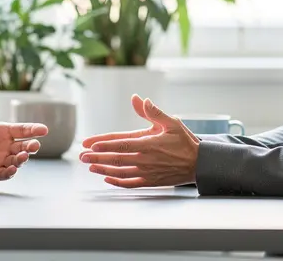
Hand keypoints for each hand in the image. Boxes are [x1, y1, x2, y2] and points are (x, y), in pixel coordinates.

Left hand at [0, 79, 48, 183]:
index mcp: (3, 131)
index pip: (22, 129)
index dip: (33, 129)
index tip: (44, 129)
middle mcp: (4, 146)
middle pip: (23, 146)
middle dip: (31, 146)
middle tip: (35, 145)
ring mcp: (0, 160)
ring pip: (16, 160)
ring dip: (22, 159)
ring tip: (22, 157)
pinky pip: (4, 174)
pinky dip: (9, 173)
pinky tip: (12, 169)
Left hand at [79, 95, 198, 187]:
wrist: (199, 164)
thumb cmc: (184, 142)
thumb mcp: (171, 122)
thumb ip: (153, 112)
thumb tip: (139, 99)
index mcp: (148, 143)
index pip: (121, 143)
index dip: (104, 143)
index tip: (90, 144)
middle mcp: (145, 159)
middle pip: (116, 158)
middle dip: (97, 157)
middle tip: (82, 156)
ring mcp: (147, 172)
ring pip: (120, 172)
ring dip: (103, 169)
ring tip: (90, 166)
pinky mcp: (150, 182)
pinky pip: (130, 184)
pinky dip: (117, 182)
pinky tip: (107, 179)